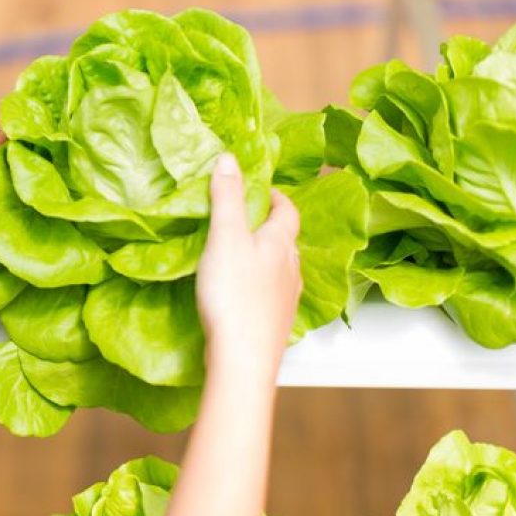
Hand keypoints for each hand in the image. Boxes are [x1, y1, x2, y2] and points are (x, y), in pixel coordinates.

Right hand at [196, 153, 301, 379]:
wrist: (244, 357)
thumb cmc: (234, 294)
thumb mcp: (225, 237)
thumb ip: (226, 197)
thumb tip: (230, 158)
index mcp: (280, 243)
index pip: (287, 211)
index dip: (277, 198)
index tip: (262, 190)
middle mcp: (291, 269)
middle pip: (286, 241)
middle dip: (270, 228)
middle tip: (248, 222)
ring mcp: (287, 299)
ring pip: (282, 270)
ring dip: (267, 260)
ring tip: (244, 257)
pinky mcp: (276, 324)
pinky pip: (272, 297)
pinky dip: (261, 288)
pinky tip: (245, 296)